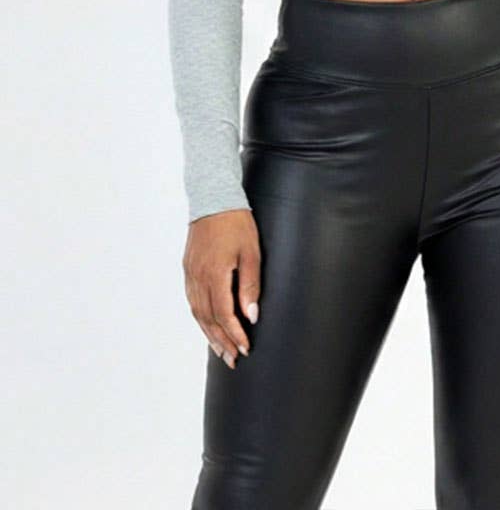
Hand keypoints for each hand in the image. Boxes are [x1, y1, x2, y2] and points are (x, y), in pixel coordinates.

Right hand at [182, 208, 261, 367]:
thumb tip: (252, 315)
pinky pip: (192, 300)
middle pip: (208, 319)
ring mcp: (190, 273)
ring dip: (209, 334)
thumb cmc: (237, 223)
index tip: (245, 348)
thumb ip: (250, 285)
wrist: (213, 199)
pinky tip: (207, 326)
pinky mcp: (188, 268)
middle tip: (233, 360)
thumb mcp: (251, 252)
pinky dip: (200, 318)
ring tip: (220, 351)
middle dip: (222, 342)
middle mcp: (198, 278)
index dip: (234, 334)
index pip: (224, 314)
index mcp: (214, 274)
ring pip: (197, 312)